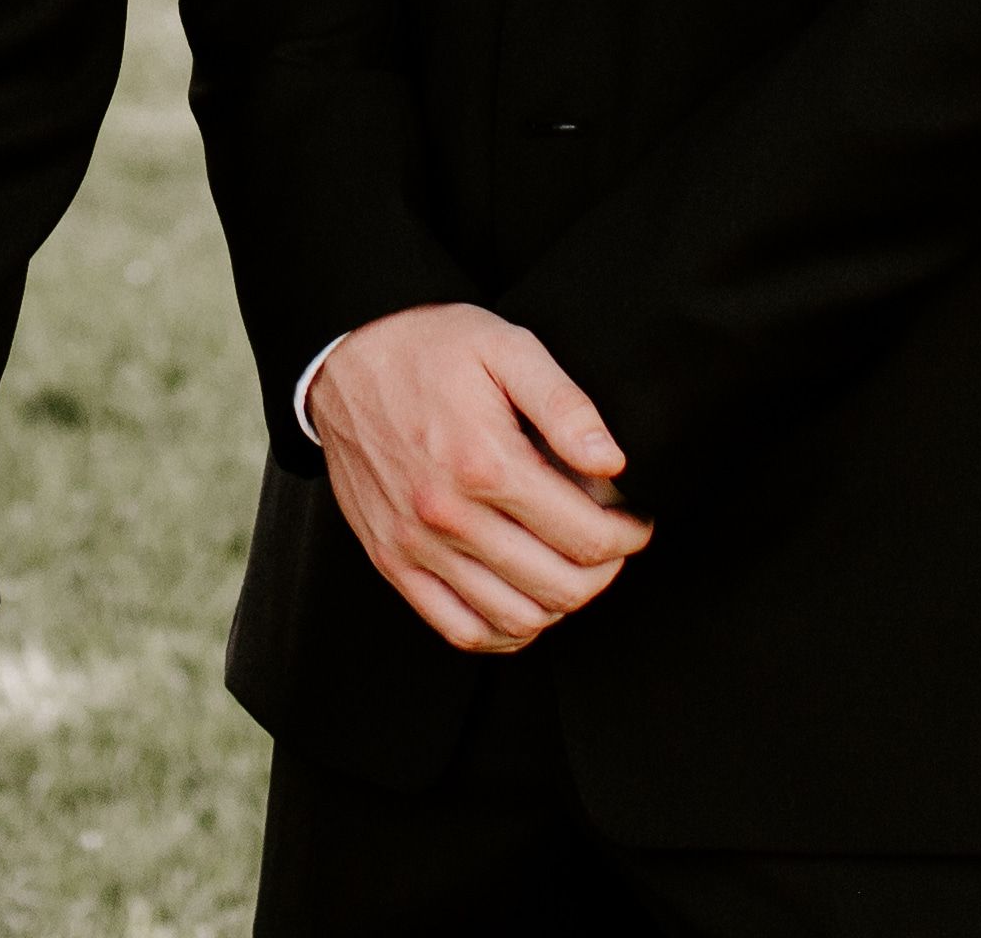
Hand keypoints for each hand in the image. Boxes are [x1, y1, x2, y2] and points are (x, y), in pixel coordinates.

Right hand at [306, 304, 649, 654]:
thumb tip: (613, 462)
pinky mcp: (391, 560)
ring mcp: (416, 545)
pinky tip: (524, 603)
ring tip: (571, 568)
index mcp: (485, 463)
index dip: (628, 536)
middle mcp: (448, 515)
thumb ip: (565, 404)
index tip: (635, 520)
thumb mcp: (506, 347)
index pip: (586, 537)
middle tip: (613, 544)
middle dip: (604, 572)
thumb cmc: (430, 348)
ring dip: (560, 604)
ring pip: (515, 619)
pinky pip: (459, 629)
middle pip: (559, 587)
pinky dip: (504, 632)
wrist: (345, 358)